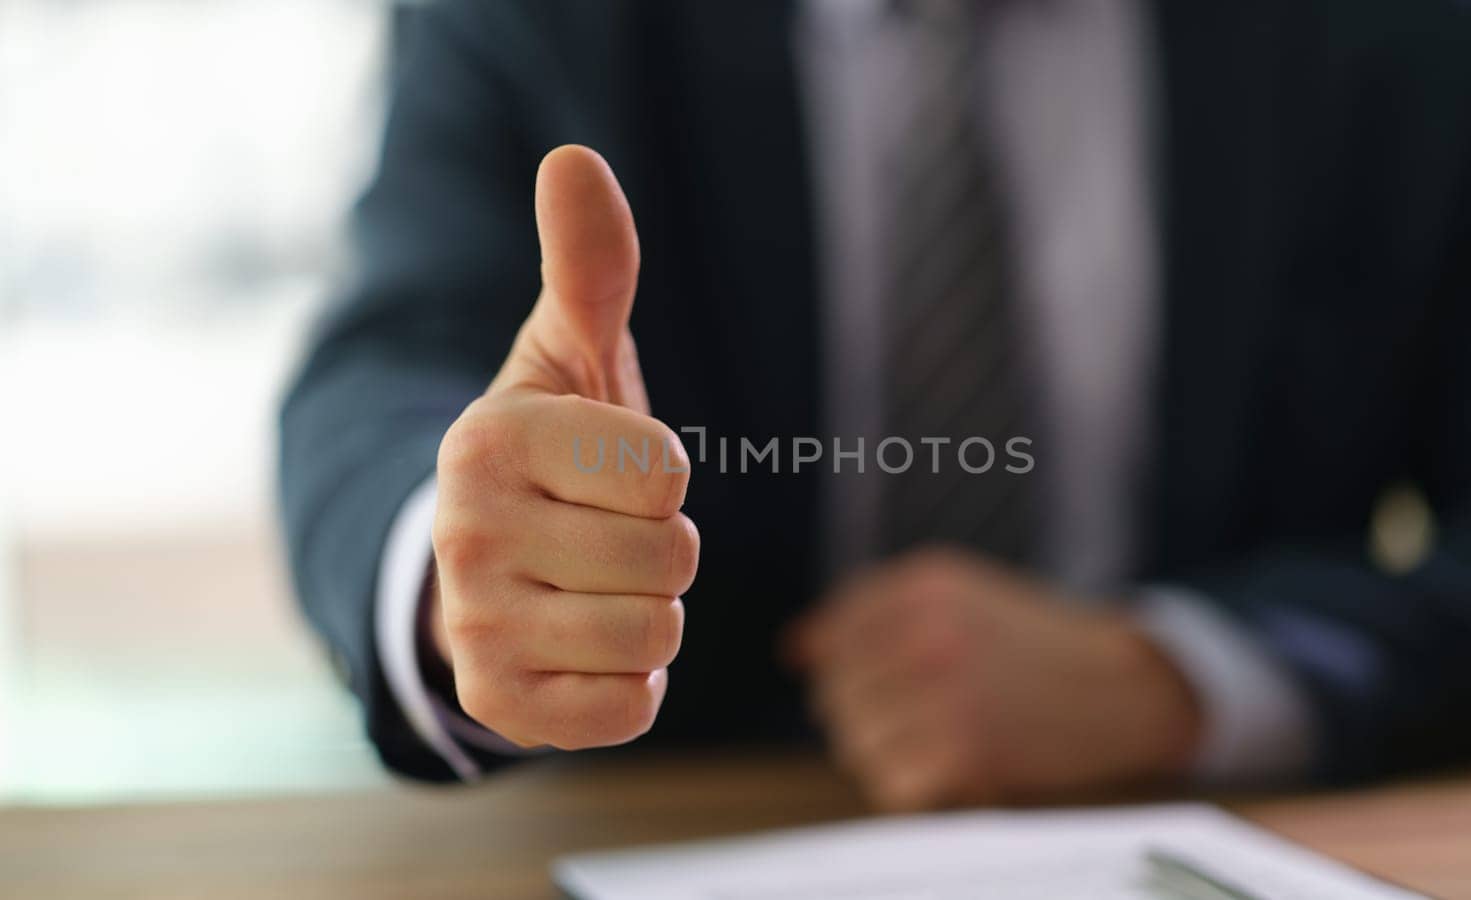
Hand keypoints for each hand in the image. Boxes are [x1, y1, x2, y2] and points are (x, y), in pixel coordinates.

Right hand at [428, 145, 697, 749]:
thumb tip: (574, 158)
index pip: (664, 470)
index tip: (610, 472)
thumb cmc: (556, 451)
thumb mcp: (571, 356)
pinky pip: (629, 709)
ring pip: (656, 634)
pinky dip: (630, 684)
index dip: (662, 475)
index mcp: (490, 439)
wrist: (486, 565)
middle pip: (671, 557)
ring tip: (595, 587)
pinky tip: (584, 648)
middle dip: (661, 547)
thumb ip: (589, 267)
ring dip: (650, 614)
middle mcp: (465, 532)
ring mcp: (474, 625)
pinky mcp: (497, 704)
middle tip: (605, 536)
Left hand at [787, 547, 1202, 810]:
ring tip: (926, 744)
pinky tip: (939, 771)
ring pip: (854, 739)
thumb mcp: (957, 598)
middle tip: (910, 720)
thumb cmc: (1028, 641)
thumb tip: (794, 649)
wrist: (1118, 685)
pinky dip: (906, 786)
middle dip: (860, 712)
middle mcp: (931, 632)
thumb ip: (873, 616)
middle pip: (837, 689)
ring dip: (880, 752)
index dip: (845, 665)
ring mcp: (949, 692)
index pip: (838, 631)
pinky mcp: (967, 750)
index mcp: (926, 583)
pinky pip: (889, 781)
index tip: (885, 682)